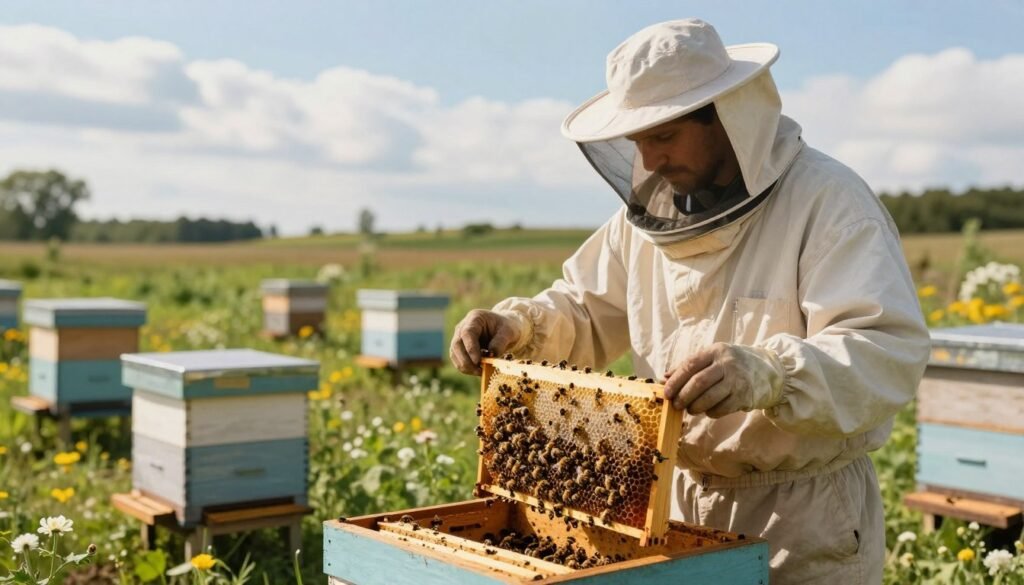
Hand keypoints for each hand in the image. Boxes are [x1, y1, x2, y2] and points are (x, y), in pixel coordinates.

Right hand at [450, 310, 524, 374]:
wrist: (504, 329)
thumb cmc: (507, 328)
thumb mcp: (509, 332)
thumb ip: (500, 342)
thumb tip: (491, 355)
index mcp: (475, 318)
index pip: (467, 333)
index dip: (470, 348)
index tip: (478, 361)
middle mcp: (463, 326)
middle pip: (456, 344)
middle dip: (466, 361)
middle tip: (479, 371)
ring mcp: (459, 337)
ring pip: (454, 354)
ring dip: (465, 366)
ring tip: (480, 372)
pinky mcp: (460, 348)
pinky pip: (458, 360)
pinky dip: (467, 368)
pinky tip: (478, 371)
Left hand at [662, 342, 784, 417]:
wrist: (768, 371)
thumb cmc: (733, 365)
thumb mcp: (713, 358)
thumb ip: (690, 367)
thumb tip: (665, 378)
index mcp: (715, 351)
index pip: (690, 365)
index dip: (675, 381)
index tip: (666, 393)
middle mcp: (727, 363)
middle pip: (698, 383)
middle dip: (683, 396)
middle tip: (676, 405)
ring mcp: (737, 380)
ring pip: (709, 398)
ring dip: (695, 407)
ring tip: (691, 409)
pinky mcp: (744, 396)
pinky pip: (721, 408)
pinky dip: (710, 412)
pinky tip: (708, 411)